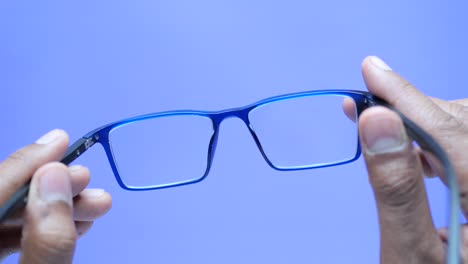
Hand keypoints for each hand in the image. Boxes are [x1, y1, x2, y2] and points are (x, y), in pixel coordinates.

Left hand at [0, 129, 111, 262]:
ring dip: (59, 206)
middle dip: (50, 185)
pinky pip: (19, 236)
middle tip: (85, 178)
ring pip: (13, 218)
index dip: (28, 162)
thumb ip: (46, 240)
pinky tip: (79, 220)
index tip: (61, 140)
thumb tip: (56, 179)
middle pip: (4, 199)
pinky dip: (51, 226)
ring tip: (96, 203)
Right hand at [359, 56, 467, 262]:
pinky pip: (460, 146)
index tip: (370, 69)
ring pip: (463, 129)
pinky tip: (402, 143)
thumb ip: (395, 187)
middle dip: (412, 110)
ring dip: (418, 122)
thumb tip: (374, 122)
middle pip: (464, 124)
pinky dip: (428, 138)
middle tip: (362, 105)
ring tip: (372, 120)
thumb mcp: (409, 253)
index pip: (453, 133)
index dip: (407, 99)